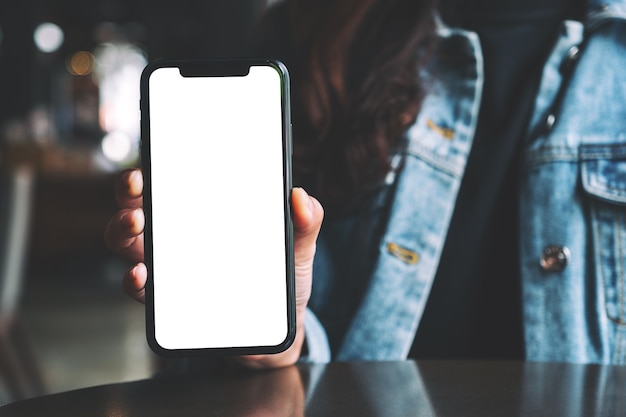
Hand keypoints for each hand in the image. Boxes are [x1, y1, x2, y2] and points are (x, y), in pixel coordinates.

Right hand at [104, 168, 323, 367]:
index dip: (155, 164)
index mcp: (205, 211)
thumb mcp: (298, 246)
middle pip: (138, 205)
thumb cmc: (282, 275)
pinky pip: (139, 289)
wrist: (280, 324)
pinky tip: (141, 274)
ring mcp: (169, 266)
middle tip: (138, 186)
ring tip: (137, 224)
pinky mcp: (168, 301)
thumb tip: (301, 197)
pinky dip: (133, 280)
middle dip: (129, 191)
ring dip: (121, 229)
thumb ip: (306, 222)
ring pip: (128, 241)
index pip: (172, 181)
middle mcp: (178, 234)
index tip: (153, 157)